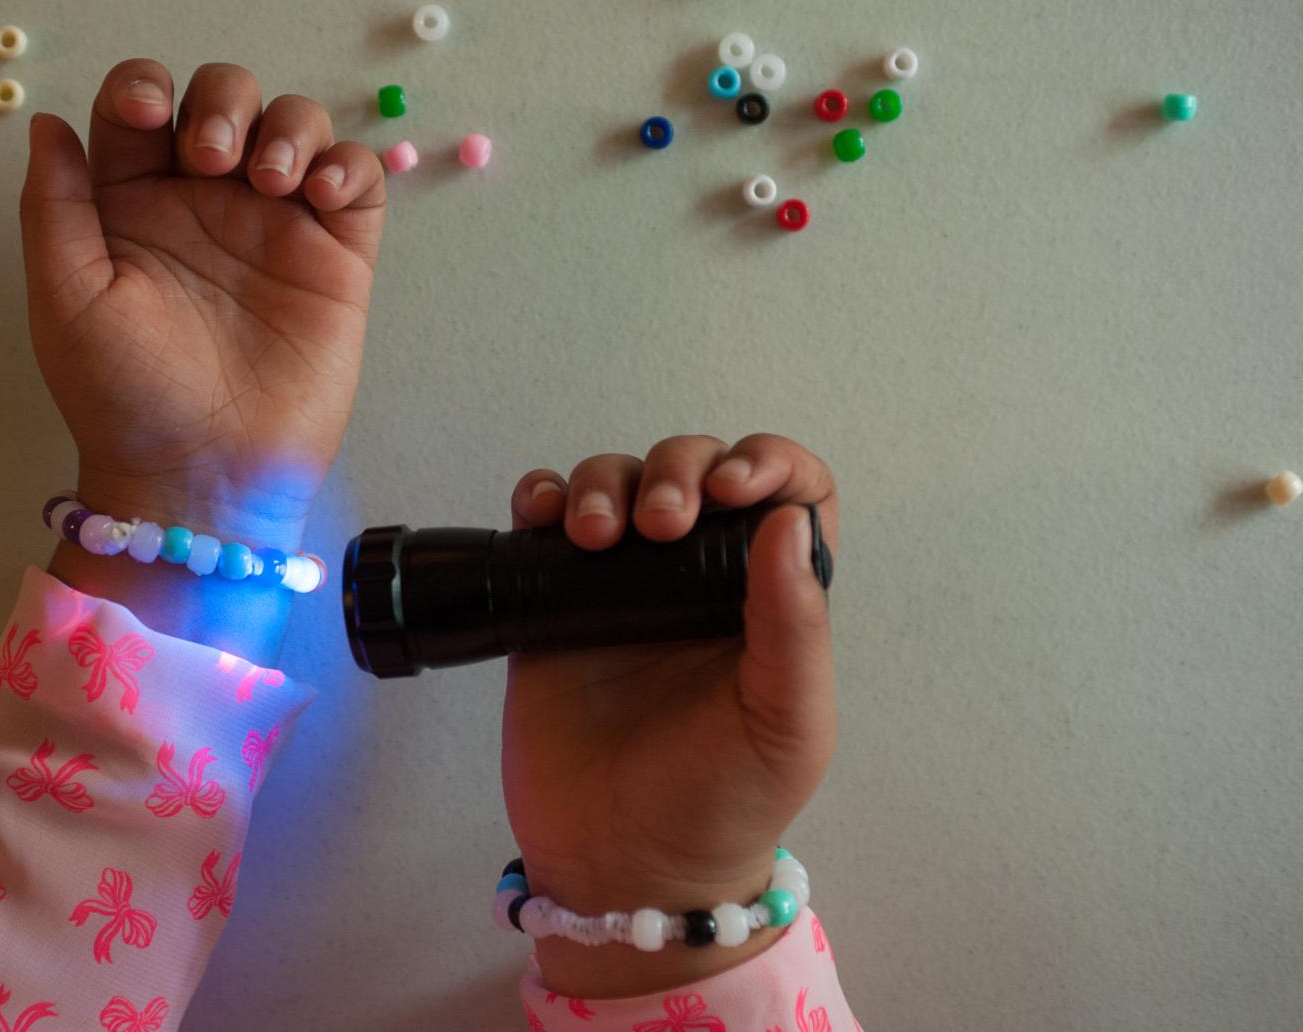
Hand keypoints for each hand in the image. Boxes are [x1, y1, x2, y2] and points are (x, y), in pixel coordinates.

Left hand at [17, 61, 385, 651]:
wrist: (202, 476)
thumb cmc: (124, 397)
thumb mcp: (65, 299)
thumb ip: (53, 205)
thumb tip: (48, 121)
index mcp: (132, 202)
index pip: (140, 106)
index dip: (144, 86)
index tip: (148, 114)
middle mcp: (206, 201)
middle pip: (225, 97)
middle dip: (224, 101)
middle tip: (213, 157)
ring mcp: (276, 225)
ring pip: (295, 123)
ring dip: (288, 126)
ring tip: (272, 181)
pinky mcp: (336, 257)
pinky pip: (356, 178)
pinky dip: (345, 166)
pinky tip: (319, 196)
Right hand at [500, 435, 838, 997]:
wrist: (621, 869)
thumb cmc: (721, 805)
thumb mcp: (788, 724)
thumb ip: (795, 625)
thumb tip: (790, 522)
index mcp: (768, 600)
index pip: (788, 495)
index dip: (769, 463)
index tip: (736, 485)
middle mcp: (695, 580)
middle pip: (692, 470)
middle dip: (676, 470)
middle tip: (660, 524)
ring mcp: (619, 588)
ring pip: (615, 483)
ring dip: (604, 483)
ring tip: (593, 536)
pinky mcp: (552, 606)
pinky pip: (541, 524)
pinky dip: (538, 499)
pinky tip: (540, 519)